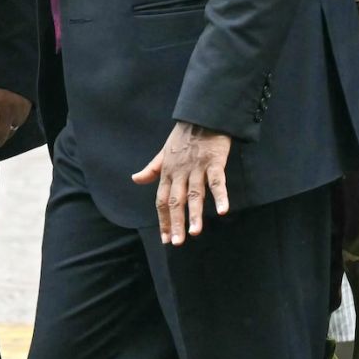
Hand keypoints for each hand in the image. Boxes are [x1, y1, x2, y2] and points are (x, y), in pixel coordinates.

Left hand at [134, 121, 232, 246]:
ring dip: (195, 214)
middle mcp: (179, 172)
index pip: (162, 200)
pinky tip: (223, 211)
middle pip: (175, 201)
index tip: (165, 238)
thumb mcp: (163, 152)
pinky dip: (220, 196)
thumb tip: (135, 179)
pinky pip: (216, 182)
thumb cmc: (184, 136)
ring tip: (194, 233)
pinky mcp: (213, 162)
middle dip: (175, 223)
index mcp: (167, 172)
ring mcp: (196, 168)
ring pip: (195, 195)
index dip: (163, 220)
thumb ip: (151, 169)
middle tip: (176, 243)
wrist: (201, 115)